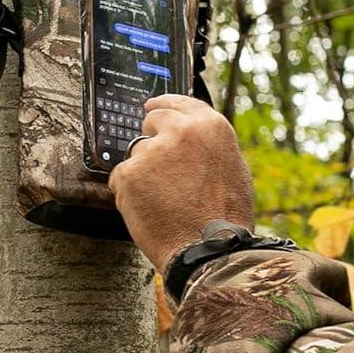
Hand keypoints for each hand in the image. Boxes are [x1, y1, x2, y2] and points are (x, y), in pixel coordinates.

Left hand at [108, 94, 254, 271]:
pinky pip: (121, 179)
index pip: (178, 102)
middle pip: (152, 122)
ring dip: (144, 172)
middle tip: (162, 168)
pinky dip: (130, 194)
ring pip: (137, 154)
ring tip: (165, 201)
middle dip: (152, 139)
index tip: (152, 106)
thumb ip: (208, 147)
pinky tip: (151, 210)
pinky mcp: (128, 174)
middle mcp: (180, 131)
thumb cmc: (226, 217)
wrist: (209, 250)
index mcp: (210, 127)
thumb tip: (193, 139)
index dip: (163, 105)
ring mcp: (152, 151)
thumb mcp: (232, 169)